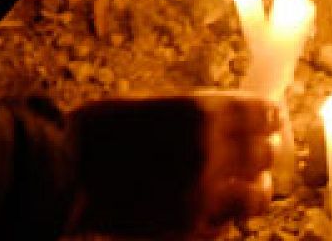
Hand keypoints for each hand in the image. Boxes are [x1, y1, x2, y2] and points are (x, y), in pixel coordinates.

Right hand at [68, 92, 278, 237]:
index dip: (268, 119)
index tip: (267, 123)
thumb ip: (196, 114)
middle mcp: (211, 148)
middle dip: (261, 154)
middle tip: (253, 157)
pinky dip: (223, 220)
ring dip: (253, 191)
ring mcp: (202, 191)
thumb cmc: (101, 131)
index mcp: (203, 110)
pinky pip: (226, 226)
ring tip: (244, 191)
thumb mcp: (154, 104)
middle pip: (266, 153)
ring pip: (258, 195)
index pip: (264, 112)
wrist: (63, 172)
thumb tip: (231, 119)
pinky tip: (211, 213)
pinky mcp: (188, 227)